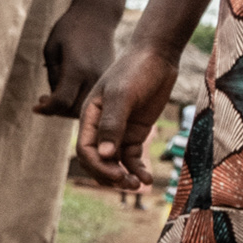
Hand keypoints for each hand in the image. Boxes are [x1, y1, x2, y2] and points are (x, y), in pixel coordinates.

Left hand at [36, 4, 120, 119]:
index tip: (35, 106)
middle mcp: (94, 76)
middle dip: (58, 111)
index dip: (47, 109)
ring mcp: (104, 78)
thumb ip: (53, 76)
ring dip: (70, 109)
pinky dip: (81, 101)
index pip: (62, 101)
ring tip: (55, 98)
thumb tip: (52, 98)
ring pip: (88, 107)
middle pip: (76, 110)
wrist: (97, 15)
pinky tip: (69, 92)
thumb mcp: (51, 49)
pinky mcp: (109, 78)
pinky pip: (95, 98)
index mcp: (77, 69)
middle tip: (44, 101)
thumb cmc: (69, 29)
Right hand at [74, 36, 179, 191]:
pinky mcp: (135, 132)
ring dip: (124, 176)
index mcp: (89, 117)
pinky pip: (132, 156)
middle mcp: (100, 127)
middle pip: (98, 160)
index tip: (117, 174)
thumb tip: (105, 155)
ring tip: (139, 185)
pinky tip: (147, 178)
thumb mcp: (121, 96)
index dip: (98, 165)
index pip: (85, 149)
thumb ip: (112, 125)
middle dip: (110, 175)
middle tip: (129, 184)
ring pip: (115, 162)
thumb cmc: (134, 71)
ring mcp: (118, 131)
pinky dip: (138, 168)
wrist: (156, 57)